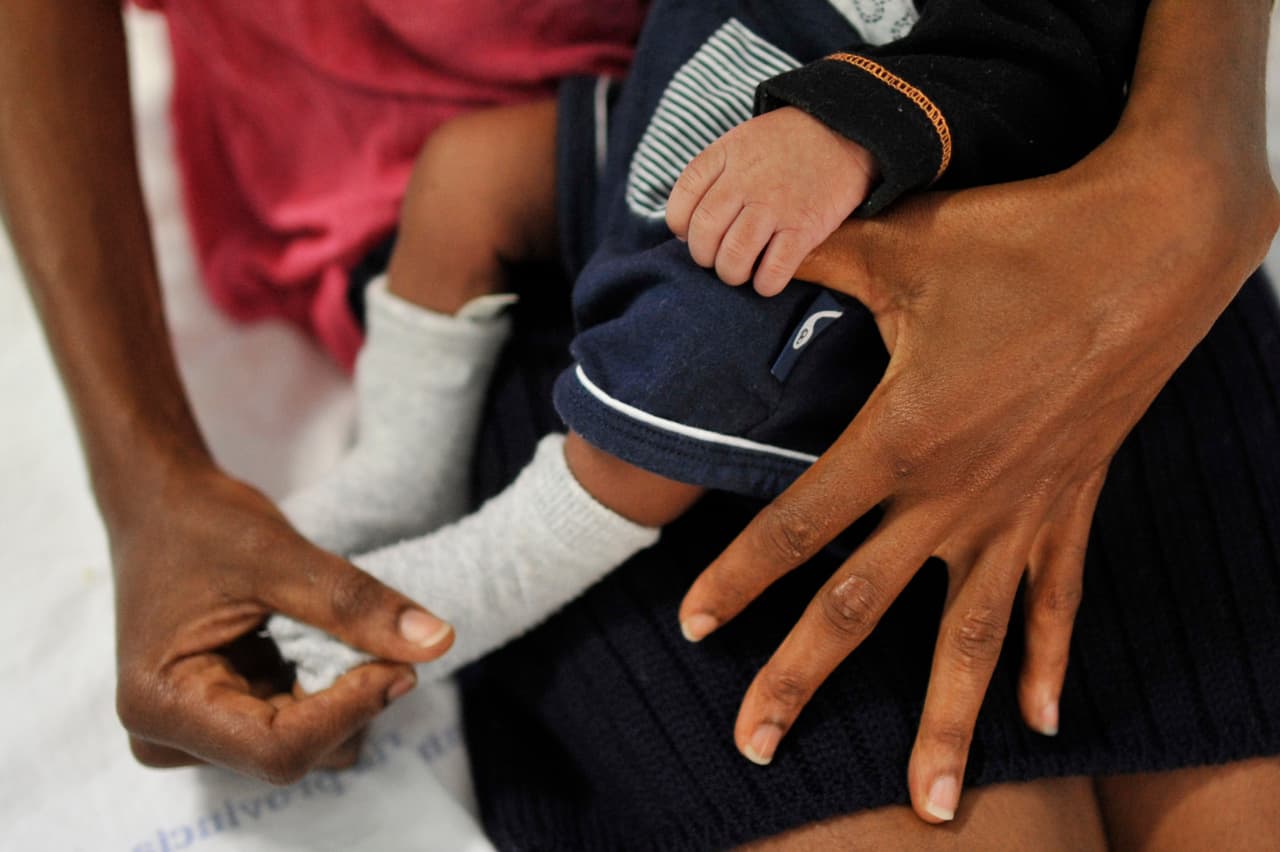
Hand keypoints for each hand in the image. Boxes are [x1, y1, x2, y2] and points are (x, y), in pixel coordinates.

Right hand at [112, 465, 454, 783]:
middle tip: (366, 629)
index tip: (399, 662)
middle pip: (297, 752)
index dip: (352, 710)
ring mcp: (197, 735)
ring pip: (308, 745)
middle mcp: (170, 737)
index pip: (280, 749)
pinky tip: (311, 637)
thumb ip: (355, 605)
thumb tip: (438, 643)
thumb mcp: (280, 556)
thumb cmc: (201, 523)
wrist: (162, 507)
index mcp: (161, 705)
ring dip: (339, 691)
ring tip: (323, 625)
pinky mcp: (225, 721)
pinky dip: (326, 685)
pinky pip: (301, 725)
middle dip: (348, 698)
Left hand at [665, 106, 876, 295]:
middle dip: (704, 257)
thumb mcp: (739, 142)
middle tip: (718, 257)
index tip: (693, 233)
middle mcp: (745, 182)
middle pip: (704, 235)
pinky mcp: (805, 228)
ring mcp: (776, 206)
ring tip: (741, 270)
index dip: (681, 229)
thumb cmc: (785, 145)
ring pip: (733, 258)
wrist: (844, 131)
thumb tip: (685, 228)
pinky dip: (765, 283)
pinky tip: (767, 278)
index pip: (680, 206)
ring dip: (731, 273)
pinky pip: (773, 271)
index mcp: (724, 158)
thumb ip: (710, 177)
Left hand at [678, 135, 1278, 820]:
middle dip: (799, 679)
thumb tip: (734, 236)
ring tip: (927, 803)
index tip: (693, 626)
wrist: (1154, 246)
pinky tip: (1040, 719)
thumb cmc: (1023, 240)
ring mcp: (1020, 510)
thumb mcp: (904, 245)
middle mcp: (955, 494)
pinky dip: (1047, 659)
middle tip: (752, 745)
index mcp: (901, 436)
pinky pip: (1059, 598)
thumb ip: (814, 254)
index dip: (737, 578)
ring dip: (944, 723)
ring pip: (970, 638)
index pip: (798, 527)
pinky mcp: (1072, 503)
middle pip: (860, 608)